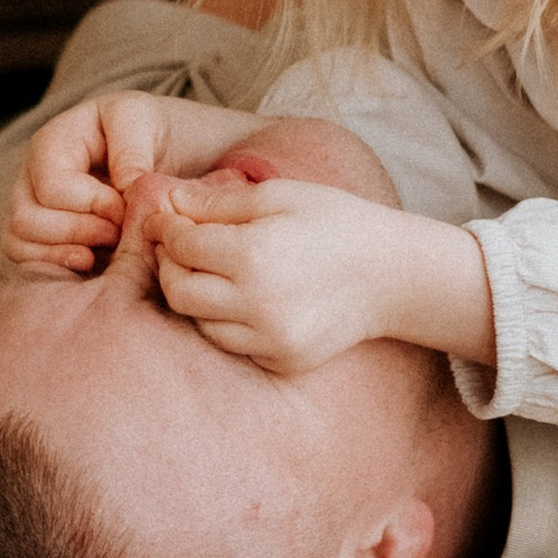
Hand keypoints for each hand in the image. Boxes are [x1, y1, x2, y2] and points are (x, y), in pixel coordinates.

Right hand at [3, 92, 241, 275]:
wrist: (172, 152)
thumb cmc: (157, 132)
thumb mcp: (147, 121)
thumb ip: (131, 150)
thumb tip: (119, 191)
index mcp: (53, 141)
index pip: (53, 187)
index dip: (94, 205)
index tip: (130, 207)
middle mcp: (32, 174)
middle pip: (27, 218)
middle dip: (83, 231)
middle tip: (124, 232)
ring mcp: (31, 205)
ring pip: (19, 241)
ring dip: (69, 250)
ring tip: (113, 246)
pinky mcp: (39, 234)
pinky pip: (24, 258)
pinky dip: (57, 264)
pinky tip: (94, 261)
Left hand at [150, 178, 491, 373]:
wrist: (393, 275)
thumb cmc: (336, 223)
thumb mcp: (279, 195)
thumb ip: (217, 201)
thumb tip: (165, 201)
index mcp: (254, 255)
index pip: (180, 245)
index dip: (165, 228)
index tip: (166, 217)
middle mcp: (258, 305)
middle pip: (177, 291)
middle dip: (171, 264)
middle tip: (183, 244)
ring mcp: (271, 340)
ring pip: (199, 322)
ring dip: (196, 294)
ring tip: (218, 268)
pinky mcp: (282, 361)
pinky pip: (230, 343)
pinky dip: (226, 320)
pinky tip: (249, 296)